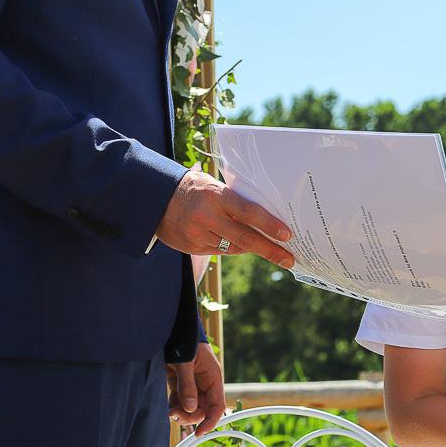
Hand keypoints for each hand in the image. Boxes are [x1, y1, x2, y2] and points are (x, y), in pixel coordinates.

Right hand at [156, 169, 295, 268]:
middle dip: (270, 250)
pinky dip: (232, 248)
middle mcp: (207, 217)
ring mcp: (197, 234)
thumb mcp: (215, 186)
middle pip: (245, 238)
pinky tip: (240, 245)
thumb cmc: (195, 188)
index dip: (269, 225)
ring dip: (252, 249)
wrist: (155, 197)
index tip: (287, 235)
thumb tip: (267, 219)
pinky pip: (219, 252)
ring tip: (270, 250)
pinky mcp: (191, 246)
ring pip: (233, 248)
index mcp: (216, 196)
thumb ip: (236, 202)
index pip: (248, 212)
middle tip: (289, 259)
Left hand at [167, 343, 225, 435]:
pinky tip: (168, 408)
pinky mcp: (179, 383)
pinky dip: (174, 407)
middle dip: (191, 417)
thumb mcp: (186, 363)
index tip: (199, 432)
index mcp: (212, 378)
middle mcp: (204, 384)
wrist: (171, 330)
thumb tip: (190, 408)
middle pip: (202, 410)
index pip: (217, 406)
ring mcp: (192, 384)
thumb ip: (187, 386)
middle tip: (175, 415)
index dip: (211, 420)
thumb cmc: (184, 341)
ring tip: (170, 412)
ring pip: (190, 408)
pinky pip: (180, 401)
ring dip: (181, 413)